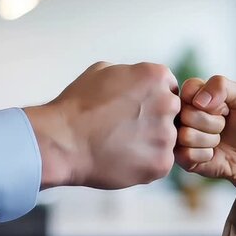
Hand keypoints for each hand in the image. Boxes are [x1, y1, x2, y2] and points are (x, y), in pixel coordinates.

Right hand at [25, 62, 179, 189]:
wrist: (62, 142)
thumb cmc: (77, 106)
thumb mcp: (103, 72)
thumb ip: (130, 74)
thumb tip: (139, 80)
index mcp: (155, 76)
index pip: (168, 87)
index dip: (151, 98)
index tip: (134, 108)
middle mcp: (167, 103)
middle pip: (172, 112)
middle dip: (154, 119)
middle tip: (127, 128)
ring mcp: (166, 135)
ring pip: (167, 139)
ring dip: (150, 142)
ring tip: (121, 145)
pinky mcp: (162, 163)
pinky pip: (160, 161)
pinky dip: (145, 163)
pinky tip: (123, 158)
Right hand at [175, 76, 235, 224]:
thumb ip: (222, 85)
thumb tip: (200, 99)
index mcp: (194, 97)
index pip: (187, 89)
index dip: (209, 100)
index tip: (222, 109)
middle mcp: (182, 117)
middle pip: (187, 113)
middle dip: (213, 121)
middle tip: (223, 128)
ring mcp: (180, 139)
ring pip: (186, 134)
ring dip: (210, 139)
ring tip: (219, 142)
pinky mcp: (182, 160)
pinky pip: (186, 154)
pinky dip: (206, 156)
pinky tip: (213, 156)